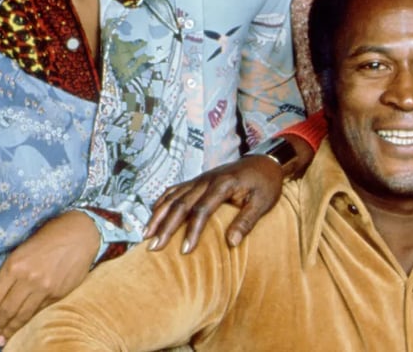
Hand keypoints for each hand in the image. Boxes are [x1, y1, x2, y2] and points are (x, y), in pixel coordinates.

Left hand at [0, 211, 99, 347]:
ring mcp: (45, 288)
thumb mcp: (22, 248)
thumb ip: (11, 271)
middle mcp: (29, 278)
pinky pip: (38, 312)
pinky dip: (27, 322)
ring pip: (22, 315)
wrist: (82, 233)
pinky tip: (19, 328)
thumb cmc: (49, 236)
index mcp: (15, 264)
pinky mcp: (59, 294)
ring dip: (8, 331)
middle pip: (6, 310)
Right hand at [145, 152, 294, 253]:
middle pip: (181, 204)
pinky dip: (162, 202)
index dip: (192, 231)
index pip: (202, 210)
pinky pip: (175, 190)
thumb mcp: (263, 203)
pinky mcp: (197, 180)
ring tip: (146, 235)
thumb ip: (247, 222)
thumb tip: (231, 243)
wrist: (265, 161)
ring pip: (173, 196)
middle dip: (165, 227)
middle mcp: (207, 180)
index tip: (185, 251)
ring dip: (158, 215)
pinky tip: (153, 215)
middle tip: (154, 247)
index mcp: (223, 184)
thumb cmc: (266, 184)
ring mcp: (200, 179)